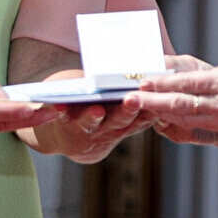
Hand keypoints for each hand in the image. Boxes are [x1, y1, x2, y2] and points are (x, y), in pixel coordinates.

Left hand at [26, 92, 152, 163]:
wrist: (76, 140)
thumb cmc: (106, 116)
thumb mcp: (125, 113)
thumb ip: (139, 101)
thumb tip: (159, 78)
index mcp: (128, 121)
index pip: (143, 117)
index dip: (150, 110)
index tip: (158, 100)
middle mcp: (110, 128)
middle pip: (120, 120)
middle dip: (127, 111)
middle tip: (132, 101)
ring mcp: (89, 128)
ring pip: (93, 123)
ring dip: (94, 117)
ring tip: (96, 111)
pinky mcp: (68, 124)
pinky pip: (64, 118)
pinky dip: (61, 111)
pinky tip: (58, 104)